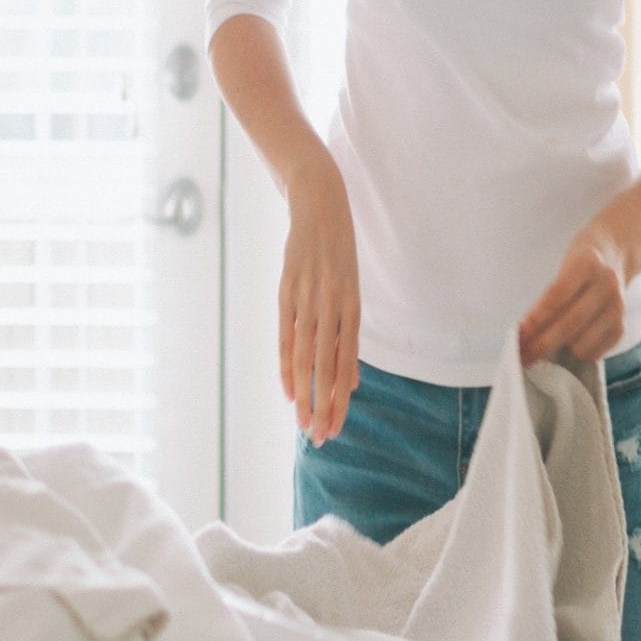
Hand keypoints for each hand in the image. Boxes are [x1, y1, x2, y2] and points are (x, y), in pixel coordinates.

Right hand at [280, 157, 360, 443]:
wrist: (320, 202)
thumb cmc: (338, 253)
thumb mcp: (351, 290)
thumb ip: (349, 337)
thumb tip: (353, 380)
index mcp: (353, 305)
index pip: (347, 362)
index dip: (341, 397)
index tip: (337, 427)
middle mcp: (333, 304)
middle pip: (328, 365)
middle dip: (325, 404)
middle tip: (321, 438)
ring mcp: (309, 296)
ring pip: (308, 355)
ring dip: (306, 392)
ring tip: (304, 423)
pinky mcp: (288, 289)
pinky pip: (287, 334)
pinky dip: (288, 364)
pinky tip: (290, 390)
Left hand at [516, 221, 629, 364]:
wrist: (616, 253)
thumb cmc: (580, 261)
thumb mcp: (564, 265)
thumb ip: (550, 295)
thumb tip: (526, 332)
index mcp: (588, 263)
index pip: (557, 295)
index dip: (536, 318)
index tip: (517, 334)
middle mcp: (606, 285)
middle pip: (569, 323)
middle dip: (541, 344)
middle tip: (521, 357)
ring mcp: (617, 307)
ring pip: (582, 342)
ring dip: (559, 352)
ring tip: (543, 350)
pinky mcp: (621, 325)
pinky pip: (596, 352)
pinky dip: (578, 355)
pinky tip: (566, 350)